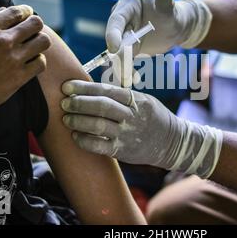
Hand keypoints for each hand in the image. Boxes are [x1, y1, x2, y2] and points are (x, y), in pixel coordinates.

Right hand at [0, 5, 50, 120]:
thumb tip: (7, 11)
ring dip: (40, 44)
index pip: (17, 11)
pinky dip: (38, 62)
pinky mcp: (20, 76)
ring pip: (44, 41)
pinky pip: (42, 62)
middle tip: (32, 33)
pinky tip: (30, 64)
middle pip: (36, 23)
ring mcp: (13, 59)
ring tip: (33, 48)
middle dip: (36, 27)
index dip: (26, 12)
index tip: (27, 16)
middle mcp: (3, 41)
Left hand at [61, 80, 222, 178]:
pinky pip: (100, 146)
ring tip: (65, 118)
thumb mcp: (144, 100)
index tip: (68, 86)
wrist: (172, 142)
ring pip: (98, 125)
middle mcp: (132, 116)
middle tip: (64, 102)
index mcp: (137, 100)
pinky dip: (84, 141)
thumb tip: (91, 89)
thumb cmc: (153, 117)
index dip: (84, 88)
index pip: (107, 90)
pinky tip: (74, 136)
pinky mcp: (124, 151)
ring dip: (78, 121)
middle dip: (78, 103)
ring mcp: (128, 134)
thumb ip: (122, 95)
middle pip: (101, 106)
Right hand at [105, 0, 211, 86]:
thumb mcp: (172, 10)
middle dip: (118, 55)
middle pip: (115, 38)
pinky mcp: (127, 48)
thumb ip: (166, 4)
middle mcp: (122, 19)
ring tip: (126, 79)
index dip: (113, 34)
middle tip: (121, 69)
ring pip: (118, 52)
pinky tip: (130, 80)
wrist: (177, 27)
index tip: (114, 48)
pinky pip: (124, 60)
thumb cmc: (174, 14)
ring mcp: (123, 34)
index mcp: (129, 4)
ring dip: (121, 66)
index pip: (117, 19)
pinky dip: (126, 70)